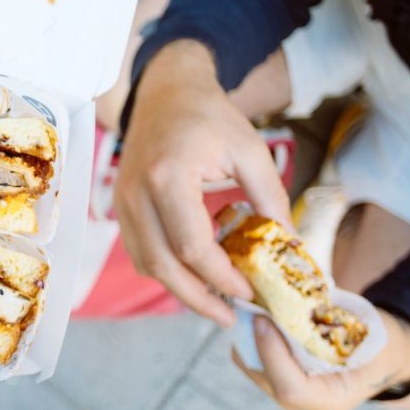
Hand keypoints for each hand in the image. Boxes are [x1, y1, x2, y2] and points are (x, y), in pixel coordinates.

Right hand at [115, 40, 291, 325]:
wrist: (167, 92)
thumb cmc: (210, 117)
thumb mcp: (251, 151)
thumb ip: (271, 199)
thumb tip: (289, 247)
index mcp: (168, 176)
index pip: (191, 246)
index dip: (221, 277)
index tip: (249, 292)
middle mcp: (136, 193)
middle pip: (162, 266)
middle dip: (198, 298)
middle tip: (229, 316)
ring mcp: (122, 201)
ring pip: (146, 264)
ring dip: (180, 289)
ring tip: (214, 303)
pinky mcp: (120, 206)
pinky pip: (139, 251)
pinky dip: (165, 270)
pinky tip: (193, 277)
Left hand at [232, 312, 409, 409]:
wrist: (387, 358)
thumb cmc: (383, 342)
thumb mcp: (371, 333)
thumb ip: (335, 323)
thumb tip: (293, 295)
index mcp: (333, 401)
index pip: (290, 389)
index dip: (272, 355)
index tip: (263, 319)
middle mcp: (307, 404)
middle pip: (263, 377)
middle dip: (252, 340)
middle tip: (250, 304)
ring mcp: (291, 394)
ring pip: (253, 368)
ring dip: (247, 335)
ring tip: (252, 303)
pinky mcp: (281, 379)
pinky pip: (255, 360)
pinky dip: (251, 335)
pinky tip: (257, 311)